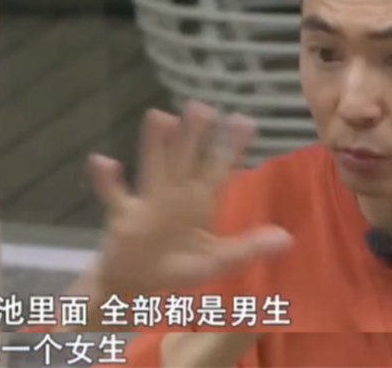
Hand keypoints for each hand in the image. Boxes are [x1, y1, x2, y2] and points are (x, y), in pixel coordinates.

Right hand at [90, 101, 292, 299]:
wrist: (134, 285)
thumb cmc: (175, 265)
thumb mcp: (216, 260)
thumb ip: (248, 248)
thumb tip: (288, 239)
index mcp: (199, 202)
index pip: (219, 169)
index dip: (232, 146)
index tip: (245, 119)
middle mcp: (175, 195)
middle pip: (187, 160)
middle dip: (195, 135)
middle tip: (201, 106)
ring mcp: (148, 203)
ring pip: (155, 169)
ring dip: (156, 145)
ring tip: (160, 115)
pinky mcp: (124, 218)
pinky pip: (115, 197)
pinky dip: (108, 181)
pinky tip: (103, 160)